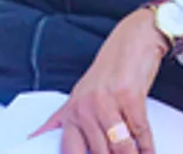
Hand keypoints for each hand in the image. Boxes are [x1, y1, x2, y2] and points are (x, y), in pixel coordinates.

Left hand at [32, 8, 168, 153]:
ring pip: (120, 147)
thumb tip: (34, 138)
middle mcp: (86, 107)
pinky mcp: (129, 96)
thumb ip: (60, 120)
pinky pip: (139, 132)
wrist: (133, 39)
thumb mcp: (80, 95)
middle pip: (99, 153)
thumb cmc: (108, 70)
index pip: (70, 151)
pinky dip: (147, 147)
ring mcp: (107, 101)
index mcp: (72, 111)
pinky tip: (148, 151)